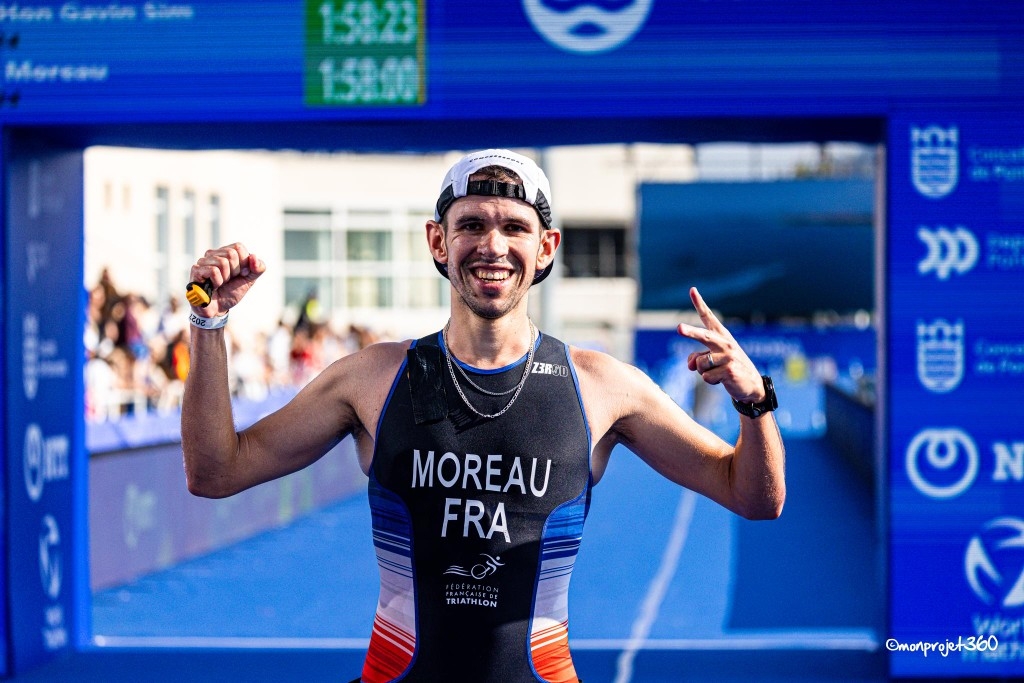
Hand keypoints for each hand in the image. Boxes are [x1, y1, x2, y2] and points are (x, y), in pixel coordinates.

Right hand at [188, 242, 265, 317]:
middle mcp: (213, 254)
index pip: (238, 247)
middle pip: (231, 253)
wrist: (219, 308)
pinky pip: (213, 271)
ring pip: (222, 262)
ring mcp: (203, 261)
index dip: (243, 263)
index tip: (239, 274)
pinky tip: (213, 286)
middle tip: (228, 280)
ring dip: (225, 278)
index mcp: (226, 252)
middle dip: (234, 271)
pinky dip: (217, 282)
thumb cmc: (232, 291)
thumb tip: (253, 256)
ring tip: (220, 283)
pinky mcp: (196, 270)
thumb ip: (258, 268)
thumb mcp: (250, 280)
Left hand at [676, 287, 764, 402]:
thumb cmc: (729, 369)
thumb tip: (690, 365)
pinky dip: (711, 381)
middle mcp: (725, 343)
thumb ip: (698, 358)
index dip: (700, 303)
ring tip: (717, 372)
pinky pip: (706, 377)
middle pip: (704, 336)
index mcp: (721, 336)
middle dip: (690, 332)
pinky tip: (723, 380)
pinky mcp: (729, 370)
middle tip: (679, 328)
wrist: (752, 385)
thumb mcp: (713, 361)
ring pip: (700, 364)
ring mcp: (728, 356)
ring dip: (703, 372)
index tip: (692, 290)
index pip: (708, 317)